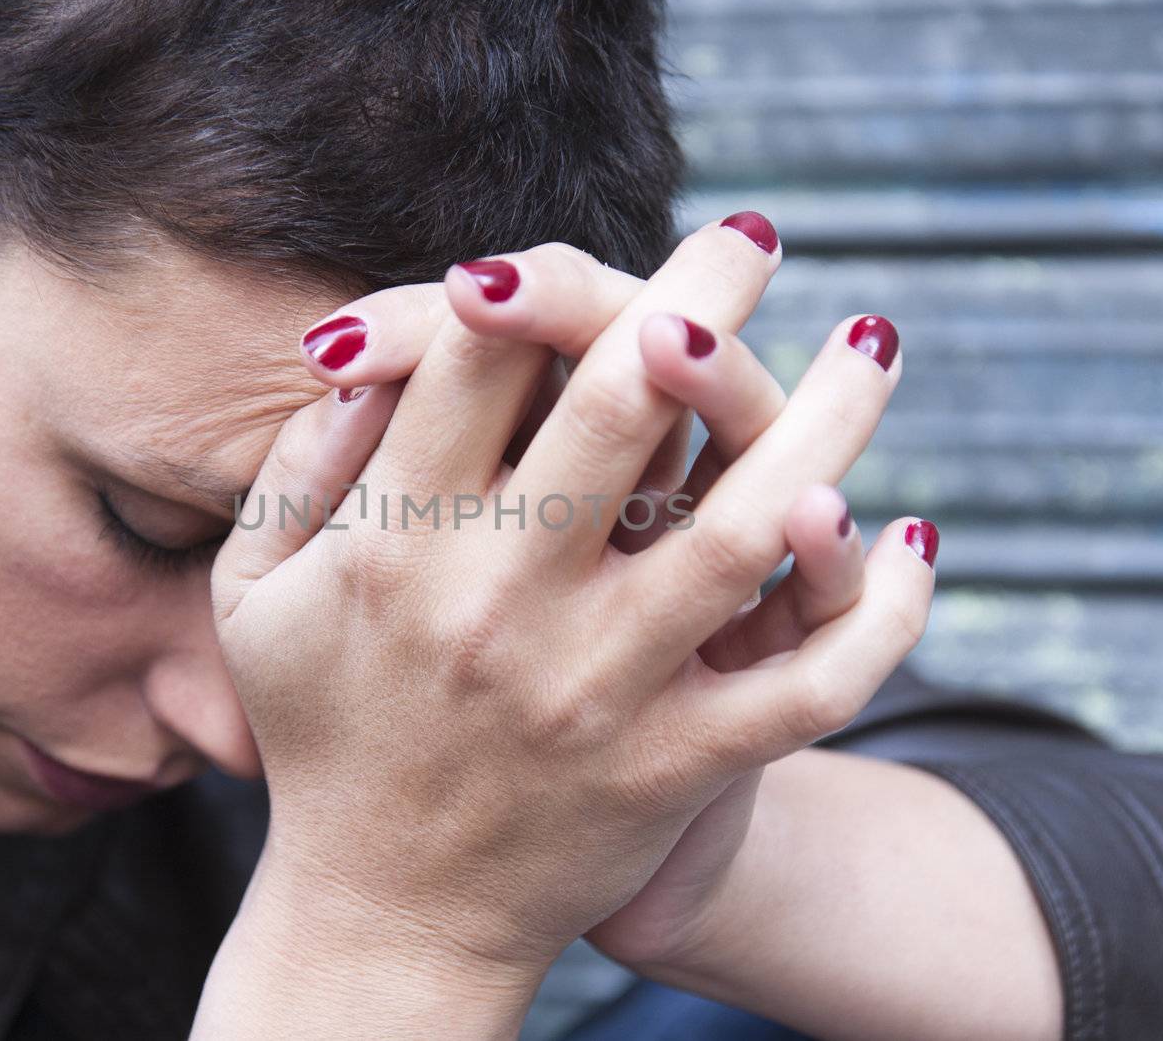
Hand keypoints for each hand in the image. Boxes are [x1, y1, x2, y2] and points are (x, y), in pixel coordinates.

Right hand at [196, 219, 930, 1036]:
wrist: (388, 922)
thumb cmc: (325, 735)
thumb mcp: (254, 598)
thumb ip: (296, 468)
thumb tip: (375, 351)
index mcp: (395, 548)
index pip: (482, 361)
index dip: (541, 275)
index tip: (589, 243)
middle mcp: (502, 606)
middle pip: (630, 406)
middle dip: (704, 296)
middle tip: (750, 239)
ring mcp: (602, 690)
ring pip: (752, 525)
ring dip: (831, 418)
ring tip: (871, 347)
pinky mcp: (675, 766)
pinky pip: (812, 681)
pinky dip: (878, 606)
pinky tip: (907, 535)